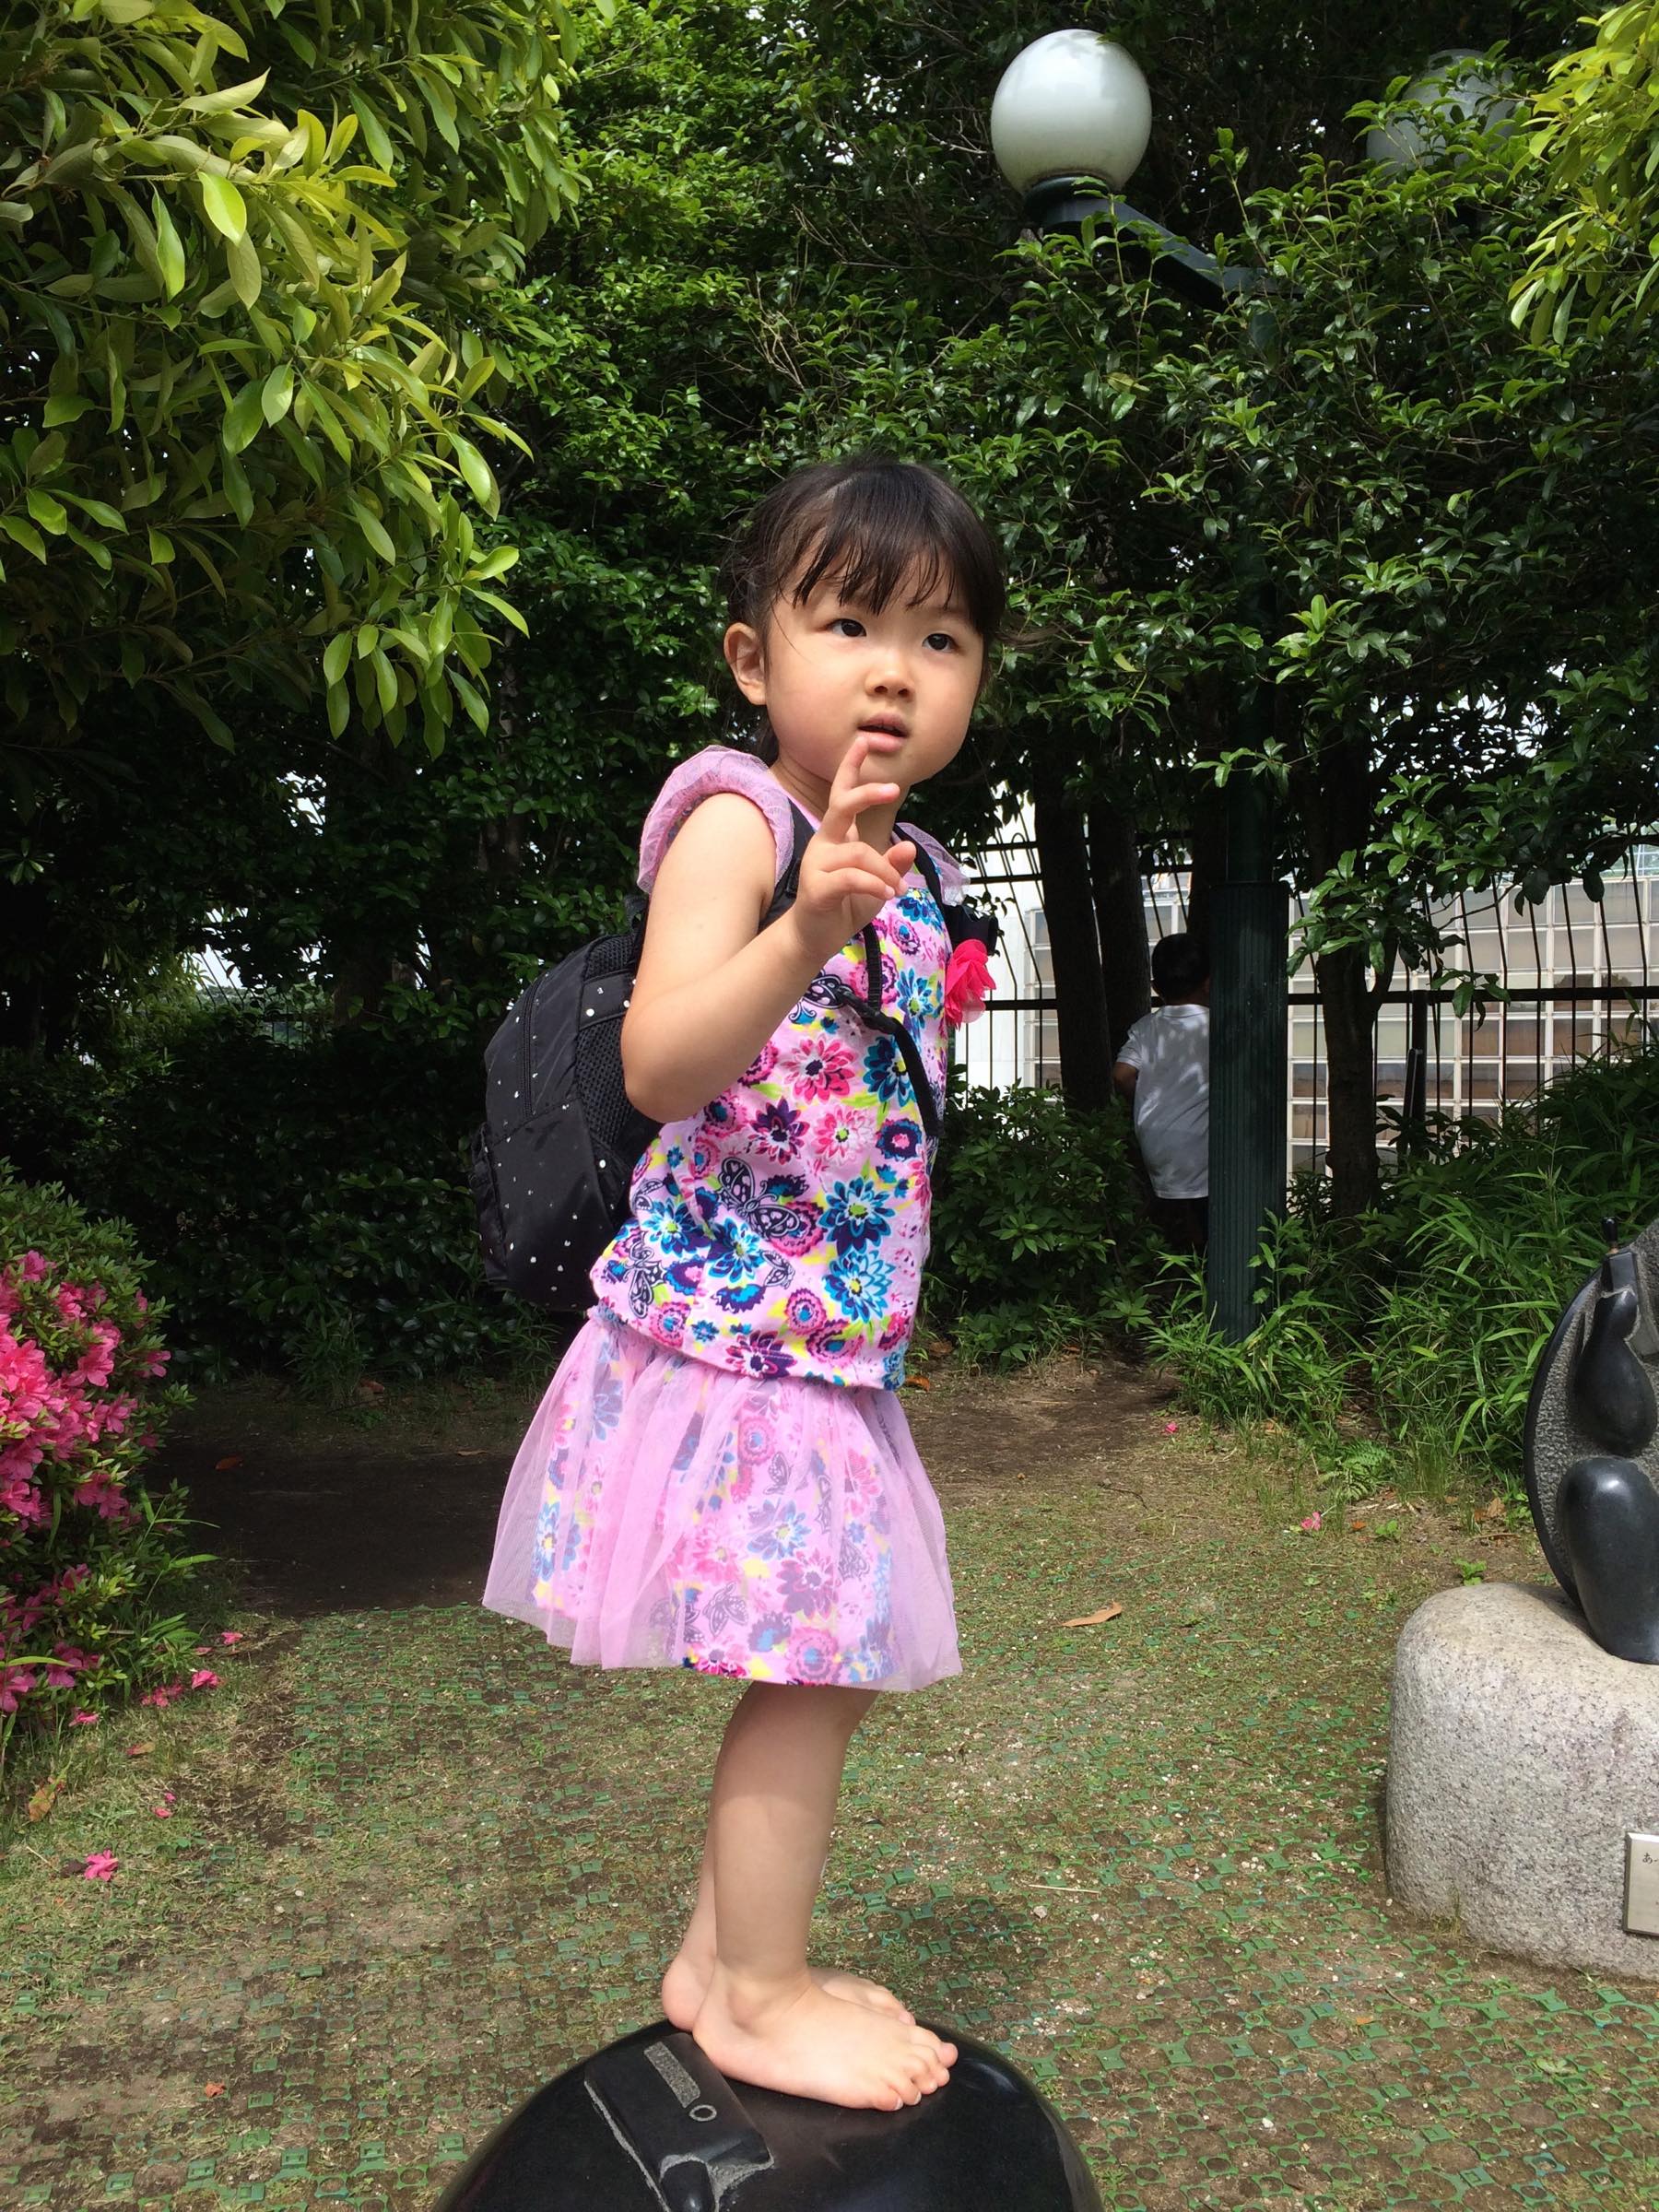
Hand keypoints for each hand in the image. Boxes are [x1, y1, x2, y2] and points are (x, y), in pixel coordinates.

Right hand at [790, 736, 915, 958]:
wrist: (814, 939)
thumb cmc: (845, 906)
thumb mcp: (878, 884)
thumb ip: (892, 865)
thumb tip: (908, 845)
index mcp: (837, 837)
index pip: (840, 795)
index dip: (850, 768)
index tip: (862, 742)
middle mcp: (823, 843)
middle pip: (840, 807)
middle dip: (866, 794)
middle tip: (893, 789)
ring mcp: (816, 864)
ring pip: (859, 852)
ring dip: (886, 870)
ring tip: (899, 889)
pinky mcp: (816, 887)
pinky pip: (851, 877)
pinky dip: (875, 884)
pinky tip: (888, 894)